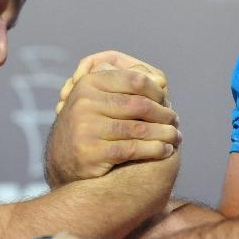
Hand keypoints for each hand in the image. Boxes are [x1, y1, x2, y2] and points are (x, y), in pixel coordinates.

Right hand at [45, 51, 181, 186]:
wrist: (64, 159)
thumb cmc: (93, 124)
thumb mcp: (101, 98)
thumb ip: (126, 87)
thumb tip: (161, 81)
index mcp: (89, 83)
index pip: (134, 79)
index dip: (156, 90)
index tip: (165, 99)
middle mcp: (84, 102)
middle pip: (139, 104)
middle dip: (163, 113)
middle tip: (175, 120)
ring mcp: (86, 127)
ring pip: (139, 128)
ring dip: (164, 133)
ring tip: (175, 136)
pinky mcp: (91, 151)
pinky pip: (133, 149)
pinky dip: (155, 150)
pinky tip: (165, 151)